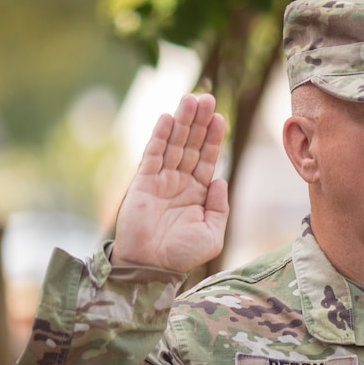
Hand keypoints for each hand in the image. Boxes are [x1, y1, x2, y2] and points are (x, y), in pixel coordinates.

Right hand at [112, 94, 229, 272]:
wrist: (150, 266)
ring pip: (174, 144)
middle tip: (206, 98)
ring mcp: (161, 180)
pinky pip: (152, 154)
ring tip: (191, 100)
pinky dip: (160, 136)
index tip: (220, 117)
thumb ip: (220, 207)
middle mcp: (180, 182)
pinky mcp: (143, 182)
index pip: (207, 158)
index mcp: (198, 193)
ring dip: (182, 122)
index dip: (213, 138)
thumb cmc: (181, 255)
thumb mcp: (212, 234)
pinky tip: (167, 119)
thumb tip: (220, 179)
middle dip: (199, 122)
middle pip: (191, 145)